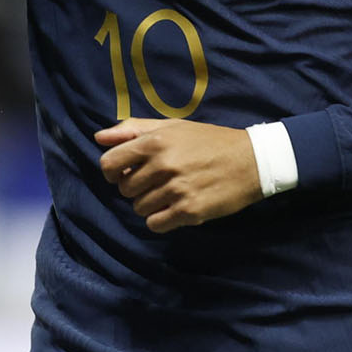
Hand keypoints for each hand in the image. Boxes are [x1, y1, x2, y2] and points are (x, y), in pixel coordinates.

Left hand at [95, 118, 262, 233]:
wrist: (252, 161)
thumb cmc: (210, 141)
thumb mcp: (173, 127)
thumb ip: (133, 130)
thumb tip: (99, 137)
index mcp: (155, 142)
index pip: (109, 164)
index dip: (114, 172)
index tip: (127, 173)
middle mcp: (163, 165)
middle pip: (125, 189)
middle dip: (137, 188)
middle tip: (158, 182)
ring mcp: (176, 190)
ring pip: (139, 208)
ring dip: (151, 204)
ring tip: (172, 193)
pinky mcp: (189, 211)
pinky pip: (155, 224)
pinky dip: (162, 219)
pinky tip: (177, 208)